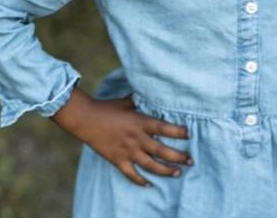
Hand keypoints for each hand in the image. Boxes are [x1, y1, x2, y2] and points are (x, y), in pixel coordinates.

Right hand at [51, 88, 191, 185]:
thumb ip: (141, 100)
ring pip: (150, 165)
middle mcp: (136, 138)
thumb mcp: (127, 101)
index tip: (190, 135)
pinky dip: (140, 181)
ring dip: (165, 171)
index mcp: (140, 122)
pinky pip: (131, 174)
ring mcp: (127, 151)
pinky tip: (150, 184)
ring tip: (178, 173)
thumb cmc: (107, 107)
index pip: (165, 128)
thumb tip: (152, 92)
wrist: (85, 119)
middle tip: (191, 160)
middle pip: (162, 150)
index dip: (179, 132)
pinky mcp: (117, 160)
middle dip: (179, 156)